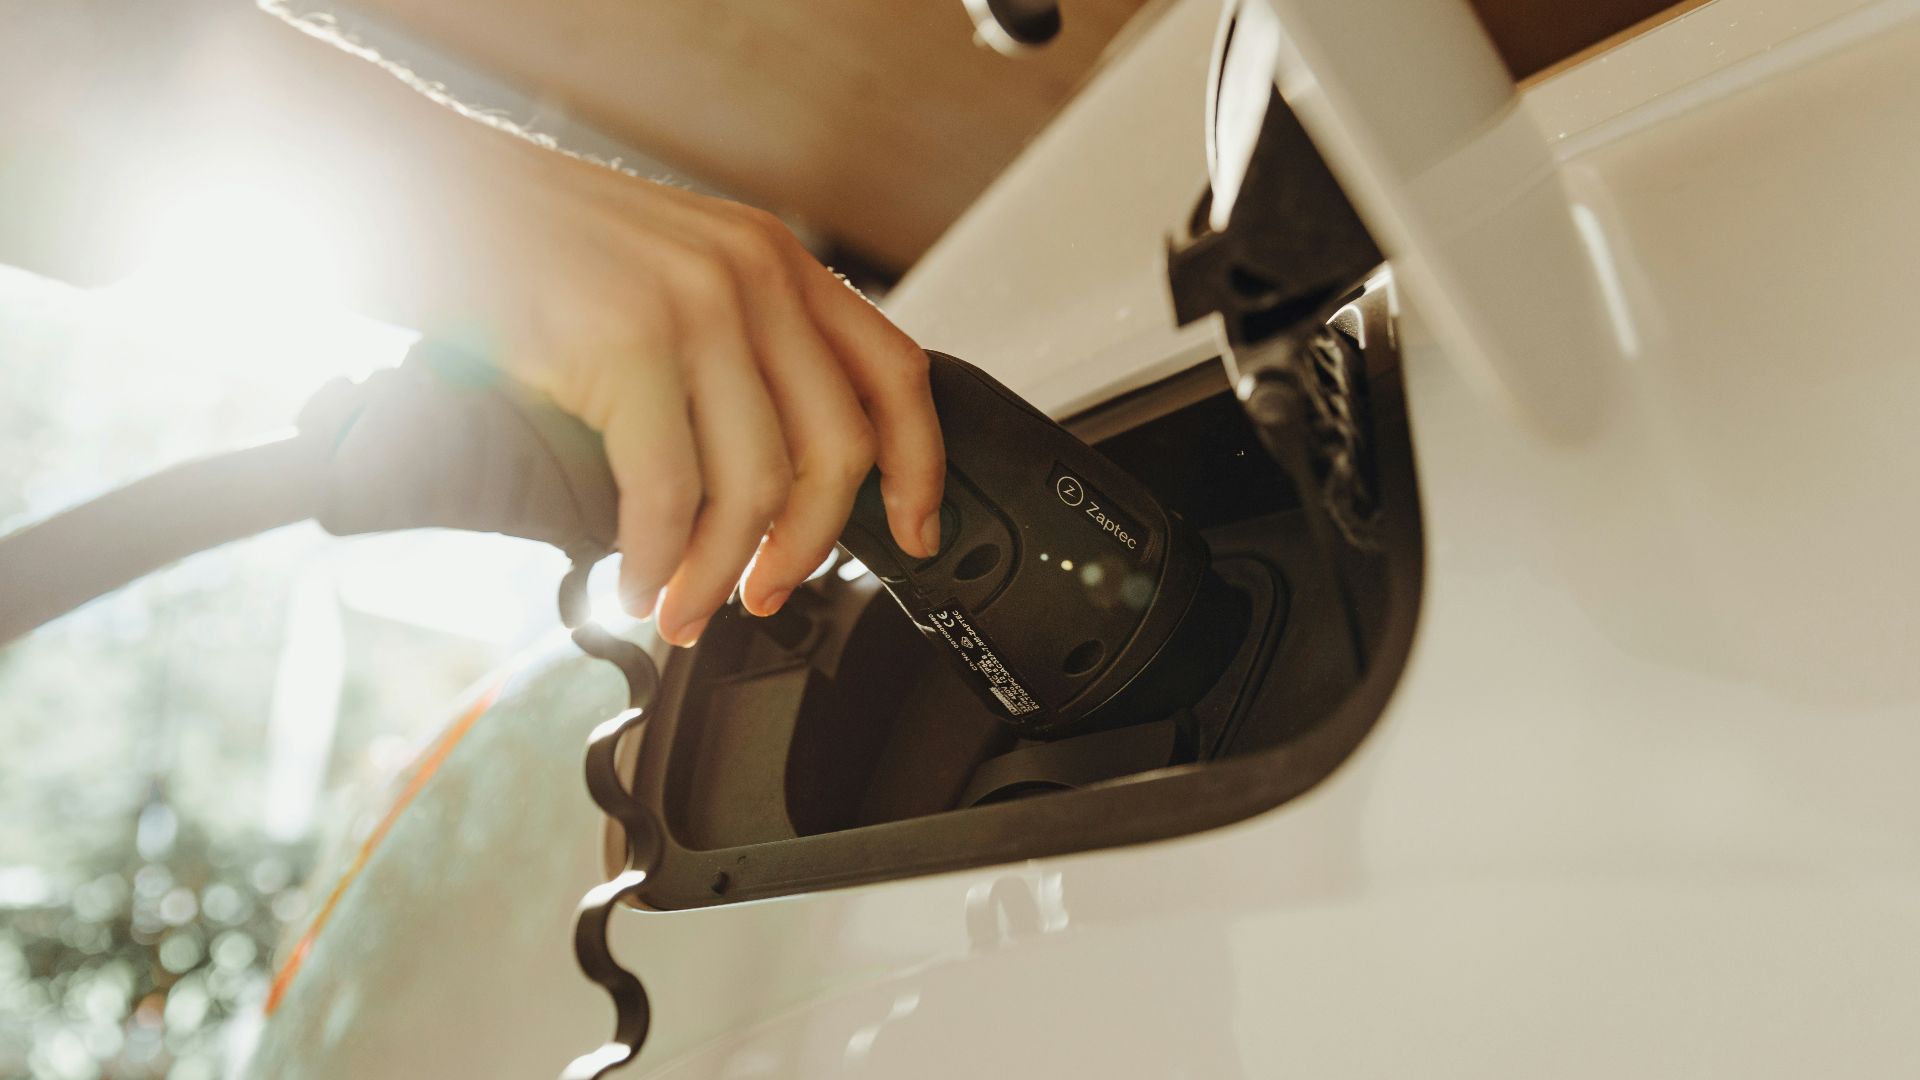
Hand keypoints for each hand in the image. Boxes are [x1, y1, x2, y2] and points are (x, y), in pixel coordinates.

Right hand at [446, 142, 944, 645]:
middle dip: (808, 547)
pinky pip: (668, 491)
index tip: (914, 534)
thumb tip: (769, 473)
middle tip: (766, 593)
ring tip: (684, 607)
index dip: (919, 467)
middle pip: (835, 450)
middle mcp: (751, 277)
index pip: (894, 372)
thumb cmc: (528, 243)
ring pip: (755, 485)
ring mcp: (692, 306)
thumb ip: (734, 345)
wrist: (420, 188)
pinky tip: (636, 583)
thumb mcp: (669, 271)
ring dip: (720, 572)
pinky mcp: (623, 343)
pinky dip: (657, 560)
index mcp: (775, 261)